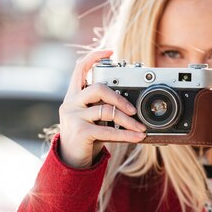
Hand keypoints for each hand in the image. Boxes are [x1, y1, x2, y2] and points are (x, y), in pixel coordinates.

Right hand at [58, 49, 146, 167]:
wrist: (70, 160)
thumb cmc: (85, 136)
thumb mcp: (91, 116)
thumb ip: (102, 105)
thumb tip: (130, 102)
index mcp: (73, 95)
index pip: (80, 68)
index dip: (94, 57)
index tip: (110, 51)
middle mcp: (70, 103)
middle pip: (98, 89)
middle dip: (120, 98)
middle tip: (134, 109)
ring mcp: (73, 117)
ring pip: (106, 111)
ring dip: (128, 120)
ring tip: (141, 127)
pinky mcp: (80, 132)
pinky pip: (108, 130)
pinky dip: (126, 134)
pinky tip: (137, 137)